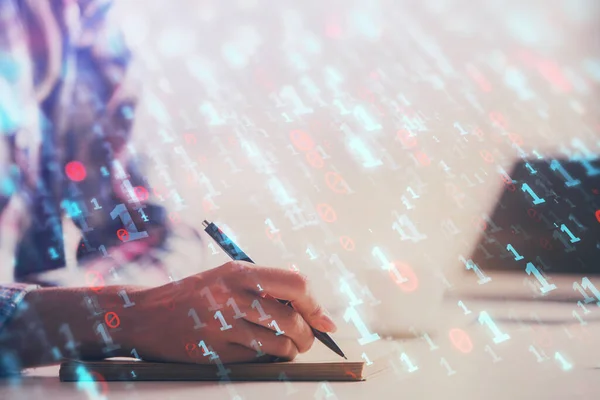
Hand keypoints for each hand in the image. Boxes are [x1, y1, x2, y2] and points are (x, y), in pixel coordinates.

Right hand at [122, 261, 336, 363]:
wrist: (144, 315)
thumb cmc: (195, 295)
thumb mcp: (227, 278)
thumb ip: (266, 290)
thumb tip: (314, 313)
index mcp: (238, 272)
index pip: (295, 284)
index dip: (315, 305)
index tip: (324, 321)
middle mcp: (231, 296)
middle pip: (292, 320)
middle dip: (307, 336)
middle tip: (305, 340)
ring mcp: (220, 326)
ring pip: (279, 346)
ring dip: (289, 351)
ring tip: (283, 347)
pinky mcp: (213, 353)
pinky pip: (257, 361)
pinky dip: (266, 360)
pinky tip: (257, 352)